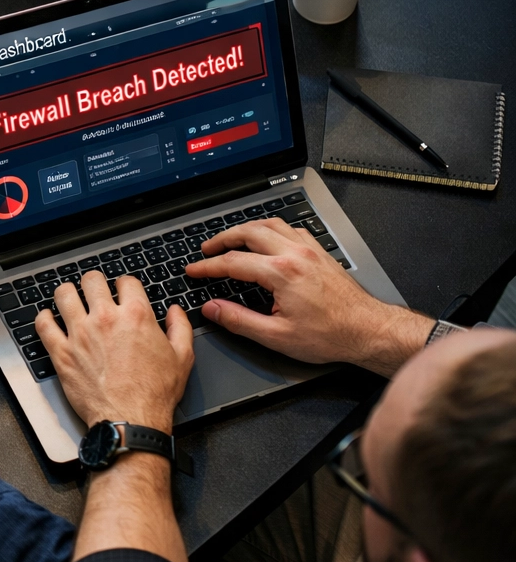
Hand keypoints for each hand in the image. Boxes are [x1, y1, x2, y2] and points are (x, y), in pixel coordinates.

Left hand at [38, 271, 193, 432]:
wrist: (131, 420)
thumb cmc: (155, 394)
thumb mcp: (182, 358)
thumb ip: (180, 328)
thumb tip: (175, 311)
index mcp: (135, 316)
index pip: (125, 281)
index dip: (124, 284)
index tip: (121, 291)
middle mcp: (105, 319)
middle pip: (92, 281)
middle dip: (94, 283)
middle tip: (94, 291)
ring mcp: (80, 334)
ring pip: (64, 295)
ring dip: (67, 294)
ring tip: (70, 299)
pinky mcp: (61, 352)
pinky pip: (43, 324)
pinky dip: (44, 318)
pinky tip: (49, 318)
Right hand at [188, 219, 429, 375]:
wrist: (368, 331)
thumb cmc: (330, 335)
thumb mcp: (276, 337)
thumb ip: (239, 320)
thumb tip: (213, 309)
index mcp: (281, 273)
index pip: (233, 262)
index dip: (207, 266)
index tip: (193, 270)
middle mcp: (295, 254)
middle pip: (249, 232)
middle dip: (222, 239)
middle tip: (206, 249)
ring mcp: (310, 250)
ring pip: (270, 224)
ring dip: (246, 229)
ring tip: (231, 239)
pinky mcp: (321, 253)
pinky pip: (291, 230)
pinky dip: (272, 230)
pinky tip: (267, 240)